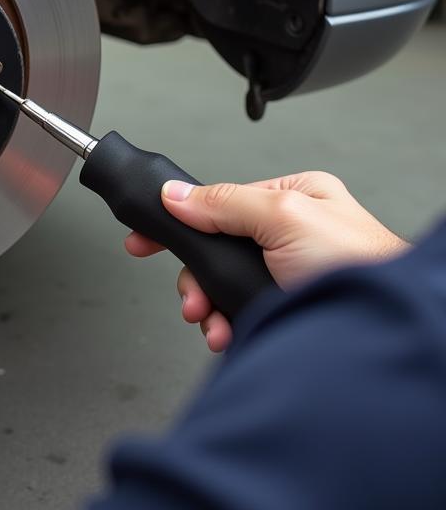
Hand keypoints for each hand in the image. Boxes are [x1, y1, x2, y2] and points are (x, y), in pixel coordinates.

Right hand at [125, 171, 407, 352]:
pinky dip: (223, 324)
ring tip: (210, 320)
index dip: (180, 220)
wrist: (387, 335)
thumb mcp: (284, 217)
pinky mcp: (283, 310)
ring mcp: (285, 275)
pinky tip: (224, 333)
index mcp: (293, 197)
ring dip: (208, 305)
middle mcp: (289, 234)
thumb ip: (225, 202)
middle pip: (215, 248)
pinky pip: (237, 313)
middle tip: (191, 298)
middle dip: (196, 277)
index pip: (219, 202)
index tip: (144, 237)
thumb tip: (176, 195)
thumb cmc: (362, 270)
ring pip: (223, 284)